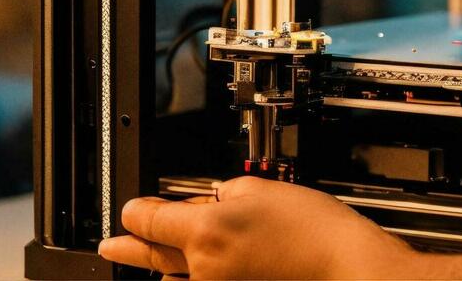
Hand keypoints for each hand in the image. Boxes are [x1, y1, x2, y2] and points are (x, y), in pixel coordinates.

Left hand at [98, 176, 420, 278]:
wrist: (350, 272)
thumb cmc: (317, 234)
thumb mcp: (262, 189)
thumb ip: (224, 195)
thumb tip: (207, 205)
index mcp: (205, 232)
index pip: (149, 221)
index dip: (136, 212)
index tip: (131, 211)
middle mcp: (203, 271)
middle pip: (151, 258)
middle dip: (127, 249)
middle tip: (111, 247)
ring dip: (168, 270)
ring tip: (158, 261)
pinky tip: (200, 273)